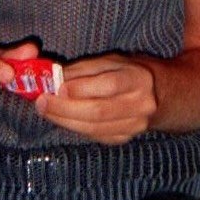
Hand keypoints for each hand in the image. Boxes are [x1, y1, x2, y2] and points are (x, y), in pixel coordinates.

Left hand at [34, 53, 156, 143]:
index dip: (81, 88)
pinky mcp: (125, 138)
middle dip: (65, 108)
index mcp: (138, 79)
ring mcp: (135, 126)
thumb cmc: (126, 72)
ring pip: (94, 128)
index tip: (57, 87)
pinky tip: (61, 119)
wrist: (157, 94)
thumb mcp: (109, 61)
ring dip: (65, 120)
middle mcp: (141, 105)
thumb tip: (54, 76)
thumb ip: (83, 68)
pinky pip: (95, 136)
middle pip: (98, 111)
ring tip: (45, 111)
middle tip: (41, 102)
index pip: (108, 85)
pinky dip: (75, 128)